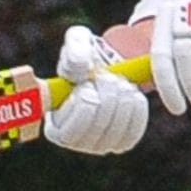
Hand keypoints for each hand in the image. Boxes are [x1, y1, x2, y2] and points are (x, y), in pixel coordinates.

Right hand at [44, 26, 147, 154]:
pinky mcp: (121, 143)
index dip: (82, 103)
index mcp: (54, 126)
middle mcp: (74, 142)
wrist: (108, 68)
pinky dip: (136, 109)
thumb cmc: (86, 57)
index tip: (88, 82)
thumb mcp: (77, 44)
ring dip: (122, 99)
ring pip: (117, 128)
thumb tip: (81, 69)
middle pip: (97, 126)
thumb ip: (75, 51)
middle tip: (107, 76)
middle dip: (107, 94)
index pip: (68, 132)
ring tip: (118, 83)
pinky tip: (130, 94)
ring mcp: (98, 145)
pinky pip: (133, 130)